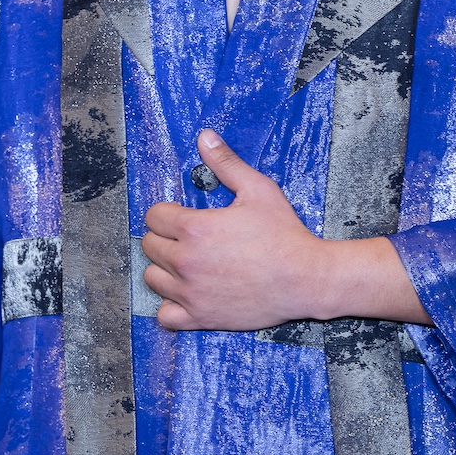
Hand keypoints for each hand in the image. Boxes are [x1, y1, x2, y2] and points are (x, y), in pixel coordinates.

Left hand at [142, 130, 430, 331]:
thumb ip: (226, 163)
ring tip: (188, 264)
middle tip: (188, 238)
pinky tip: (188, 294)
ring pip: (153, 279)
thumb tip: (204, 137)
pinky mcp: (200, 318)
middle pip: (149, 246)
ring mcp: (190, 293)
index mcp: (194, 229)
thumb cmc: (284, 234)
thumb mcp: (258, 189)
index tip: (182, 215)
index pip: (154, 217)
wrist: (305, 278)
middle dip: (165, 238)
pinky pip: (165, 316)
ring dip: (165, 269)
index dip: (166, 212)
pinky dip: (170, 306)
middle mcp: (185, 262)